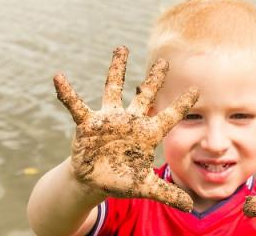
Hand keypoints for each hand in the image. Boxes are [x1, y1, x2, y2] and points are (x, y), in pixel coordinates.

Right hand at [53, 46, 198, 211]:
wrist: (94, 181)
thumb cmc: (122, 180)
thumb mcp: (145, 187)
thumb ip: (167, 193)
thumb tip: (190, 207)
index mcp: (146, 134)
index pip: (168, 117)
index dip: (181, 105)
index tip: (197, 89)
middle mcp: (130, 121)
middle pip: (144, 95)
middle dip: (154, 79)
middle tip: (164, 62)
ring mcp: (108, 119)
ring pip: (113, 89)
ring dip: (116, 69)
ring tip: (121, 48)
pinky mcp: (88, 124)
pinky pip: (76, 105)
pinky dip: (67, 92)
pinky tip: (58, 77)